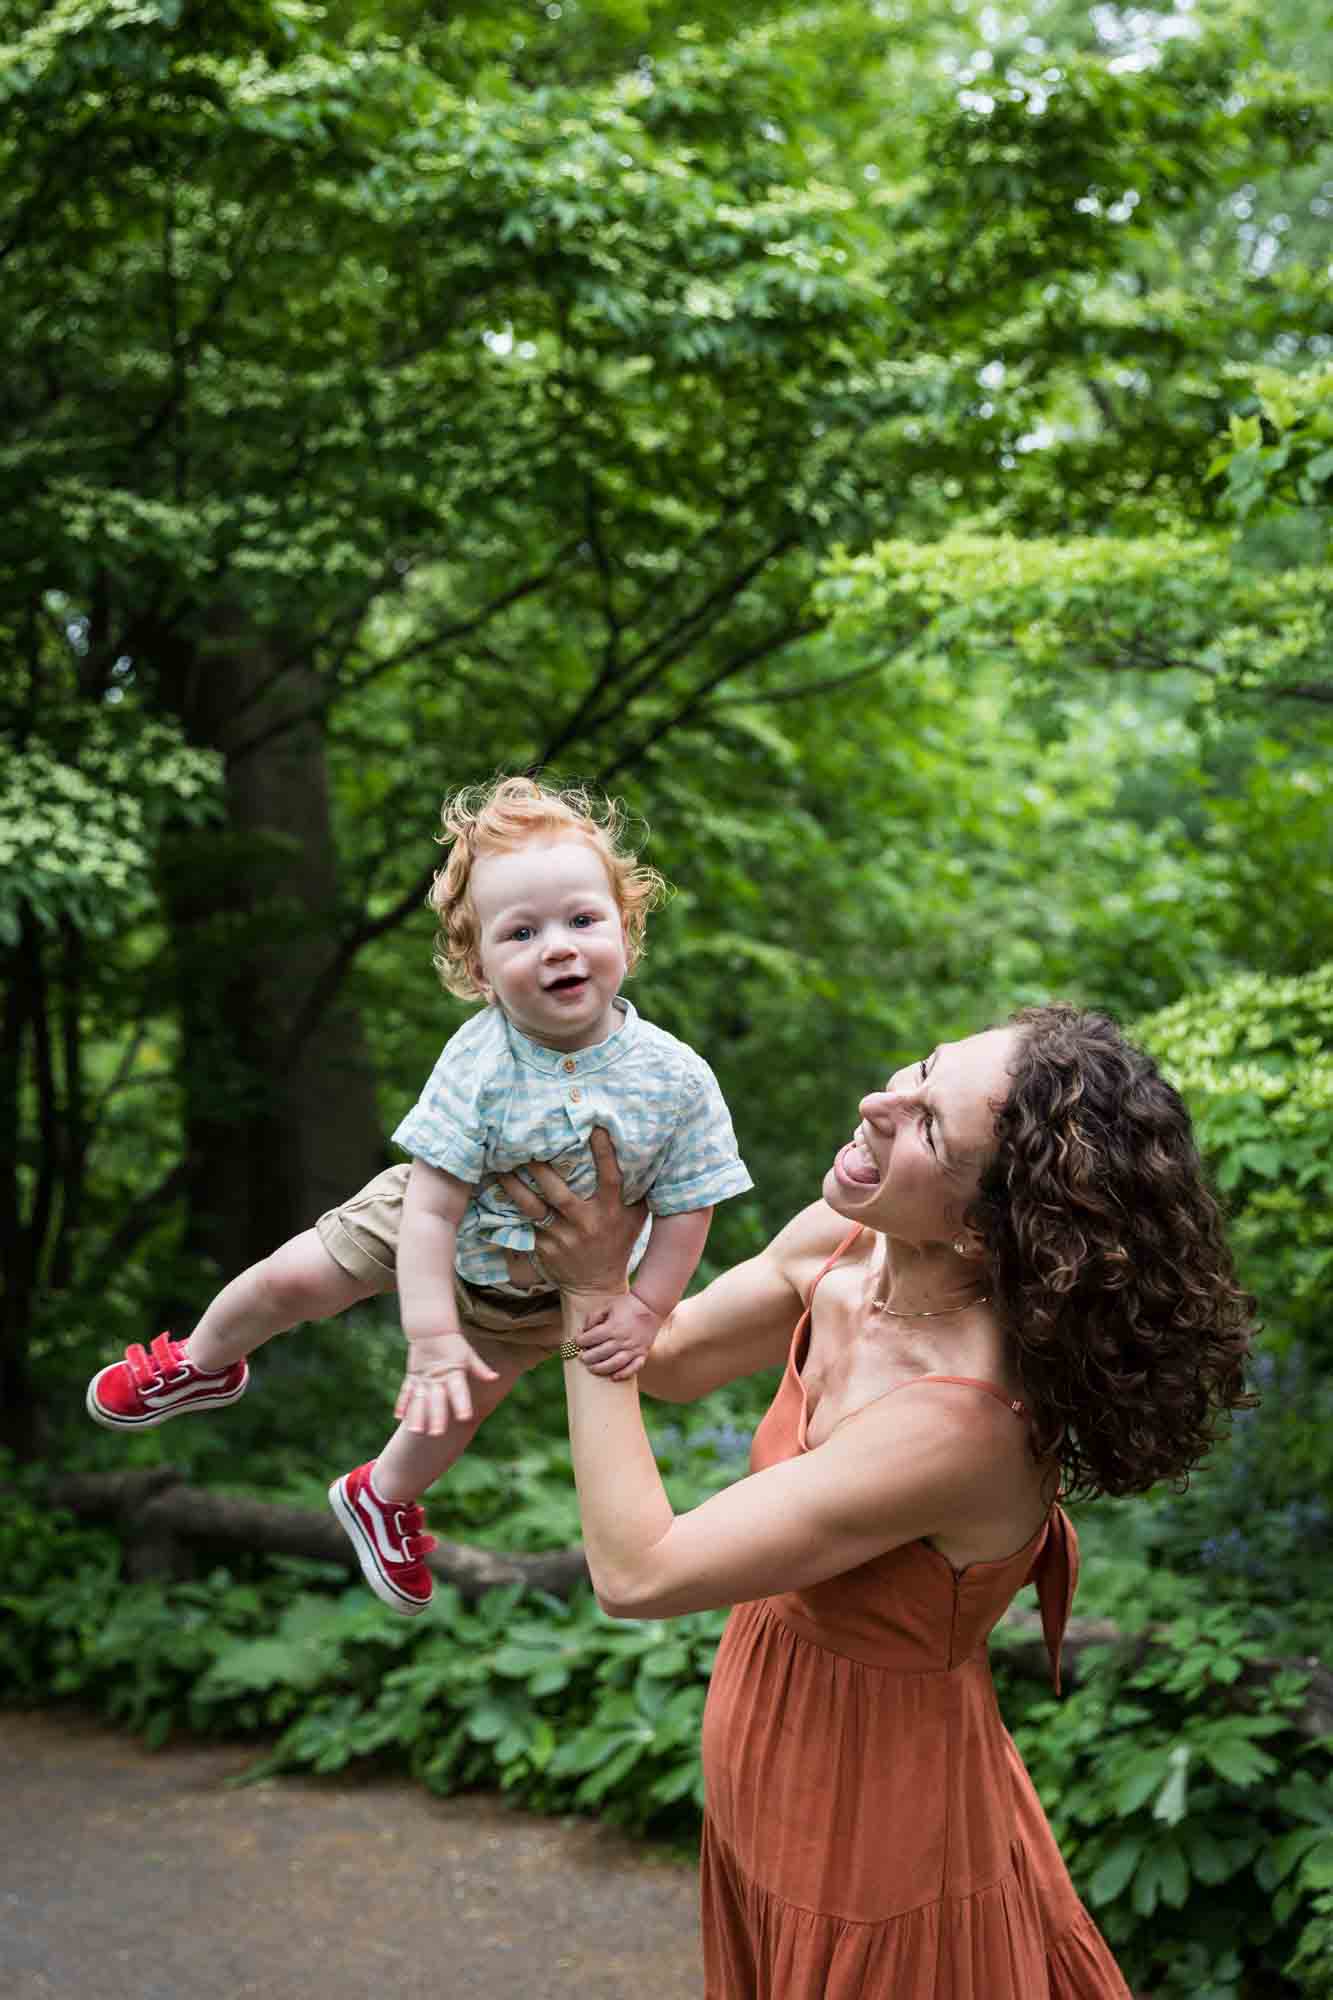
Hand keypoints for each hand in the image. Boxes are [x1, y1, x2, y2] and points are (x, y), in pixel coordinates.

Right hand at [395, 1330, 498, 1435]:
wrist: (431, 1329)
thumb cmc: (454, 1343)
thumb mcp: (469, 1355)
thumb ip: (480, 1369)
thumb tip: (495, 1377)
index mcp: (453, 1372)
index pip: (458, 1390)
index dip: (461, 1404)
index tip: (465, 1418)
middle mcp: (436, 1377)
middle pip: (436, 1400)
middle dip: (436, 1417)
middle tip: (437, 1434)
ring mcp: (422, 1377)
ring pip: (419, 1399)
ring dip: (416, 1415)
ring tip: (416, 1431)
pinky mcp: (412, 1376)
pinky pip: (406, 1391)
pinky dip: (402, 1403)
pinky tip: (399, 1417)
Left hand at [497, 1127, 645, 1294]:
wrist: (596, 1286)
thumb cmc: (618, 1243)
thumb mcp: (635, 1217)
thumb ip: (636, 1189)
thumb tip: (642, 1153)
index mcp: (611, 1212)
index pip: (610, 1179)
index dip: (604, 1154)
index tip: (596, 1129)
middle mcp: (586, 1224)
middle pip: (559, 1193)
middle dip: (540, 1169)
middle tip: (525, 1145)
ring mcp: (563, 1238)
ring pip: (534, 1208)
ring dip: (515, 1188)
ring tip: (500, 1168)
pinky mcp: (545, 1248)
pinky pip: (525, 1224)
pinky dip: (511, 1208)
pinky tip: (498, 1192)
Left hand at [574, 1293, 662, 1381]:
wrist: (650, 1306)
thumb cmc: (627, 1306)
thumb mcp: (607, 1306)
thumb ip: (593, 1318)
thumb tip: (584, 1331)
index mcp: (612, 1327)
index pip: (591, 1338)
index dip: (580, 1341)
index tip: (576, 1342)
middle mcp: (622, 1339)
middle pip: (600, 1353)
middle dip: (587, 1357)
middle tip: (581, 1358)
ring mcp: (633, 1348)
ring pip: (615, 1363)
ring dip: (601, 1368)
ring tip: (591, 1368)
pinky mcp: (642, 1353)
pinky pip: (634, 1367)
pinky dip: (624, 1374)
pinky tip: (614, 1377)